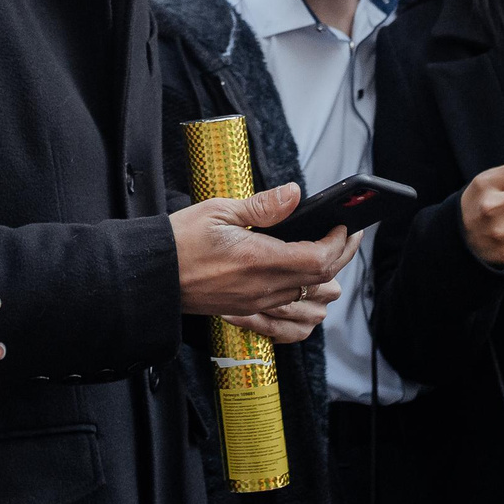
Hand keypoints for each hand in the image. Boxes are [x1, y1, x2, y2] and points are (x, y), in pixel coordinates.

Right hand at [173, 185, 357, 332]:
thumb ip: (263, 206)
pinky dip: (306, 292)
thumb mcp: (219, 210)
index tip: (344, 225)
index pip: (317, 258)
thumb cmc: (180, 241)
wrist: (153, 276)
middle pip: (321, 279)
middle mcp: (262, 287)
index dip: (338, 242)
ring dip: (327, 276)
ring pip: (308, 296)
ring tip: (332, 253)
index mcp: (257, 259)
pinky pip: (289, 307)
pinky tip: (306, 278)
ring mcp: (256, 302)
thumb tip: (294, 194)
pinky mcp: (248, 309)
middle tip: (350, 235)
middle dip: (341, 255)